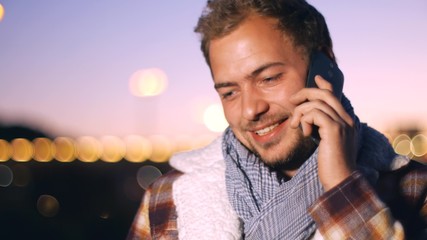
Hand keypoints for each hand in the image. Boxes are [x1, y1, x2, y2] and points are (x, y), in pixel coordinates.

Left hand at [289, 75, 356, 190]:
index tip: (315, 77)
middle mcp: (347, 119)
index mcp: (347, 121)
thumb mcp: (326, 142)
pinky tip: (303, 132)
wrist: (340, 180)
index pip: (336, 95)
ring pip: (317, 103)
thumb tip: (309, 117)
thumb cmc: (331, 165)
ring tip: (295, 125)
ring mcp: (342, 124)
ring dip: (300, 112)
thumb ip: (321, 128)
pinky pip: (314, 113)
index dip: (325, 84)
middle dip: (305, 93)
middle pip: (325, 94)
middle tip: (292, 101)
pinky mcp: (334, 130)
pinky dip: (304, 119)